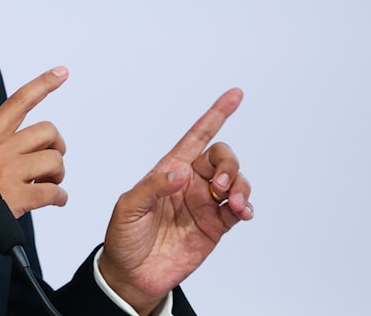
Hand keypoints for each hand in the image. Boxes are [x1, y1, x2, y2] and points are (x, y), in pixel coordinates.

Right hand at [0, 67, 69, 257]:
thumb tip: (16, 155)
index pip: (18, 101)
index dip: (43, 84)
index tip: (61, 72)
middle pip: (47, 131)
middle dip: (57, 146)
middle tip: (52, 162)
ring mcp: (9, 172)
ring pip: (54, 161)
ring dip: (58, 175)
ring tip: (49, 184)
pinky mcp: (17, 198)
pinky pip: (53, 192)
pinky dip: (60, 198)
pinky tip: (54, 201)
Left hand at [98, 88, 252, 315]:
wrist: (131, 274)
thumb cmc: (123, 236)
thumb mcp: (128, 208)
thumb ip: (153, 188)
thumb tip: (182, 174)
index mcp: (168, 169)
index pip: (196, 136)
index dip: (216, 115)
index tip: (235, 95)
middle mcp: (190, 182)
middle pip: (222, 157)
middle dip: (229, 163)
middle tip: (222, 184)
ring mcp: (205, 204)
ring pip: (236, 181)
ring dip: (241, 186)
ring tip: (235, 203)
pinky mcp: (215, 227)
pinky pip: (238, 210)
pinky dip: (247, 207)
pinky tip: (243, 212)